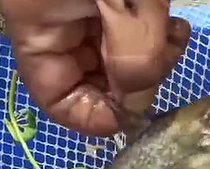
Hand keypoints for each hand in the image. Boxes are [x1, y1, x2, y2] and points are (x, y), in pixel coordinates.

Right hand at [0, 0, 190, 137]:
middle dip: (133, 83)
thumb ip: (133, 55)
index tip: (137, 113)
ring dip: (151, 57)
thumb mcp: (123, 3)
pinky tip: (173, 24)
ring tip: (174, 35)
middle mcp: (53, 23)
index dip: (97, 116)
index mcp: (36, 25)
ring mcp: (80, 9)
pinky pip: (127, 29)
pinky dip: (153, 34)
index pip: (54, 98)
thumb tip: (138, 108)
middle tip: (164, 61)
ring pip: (115, 57)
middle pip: (89, 80)